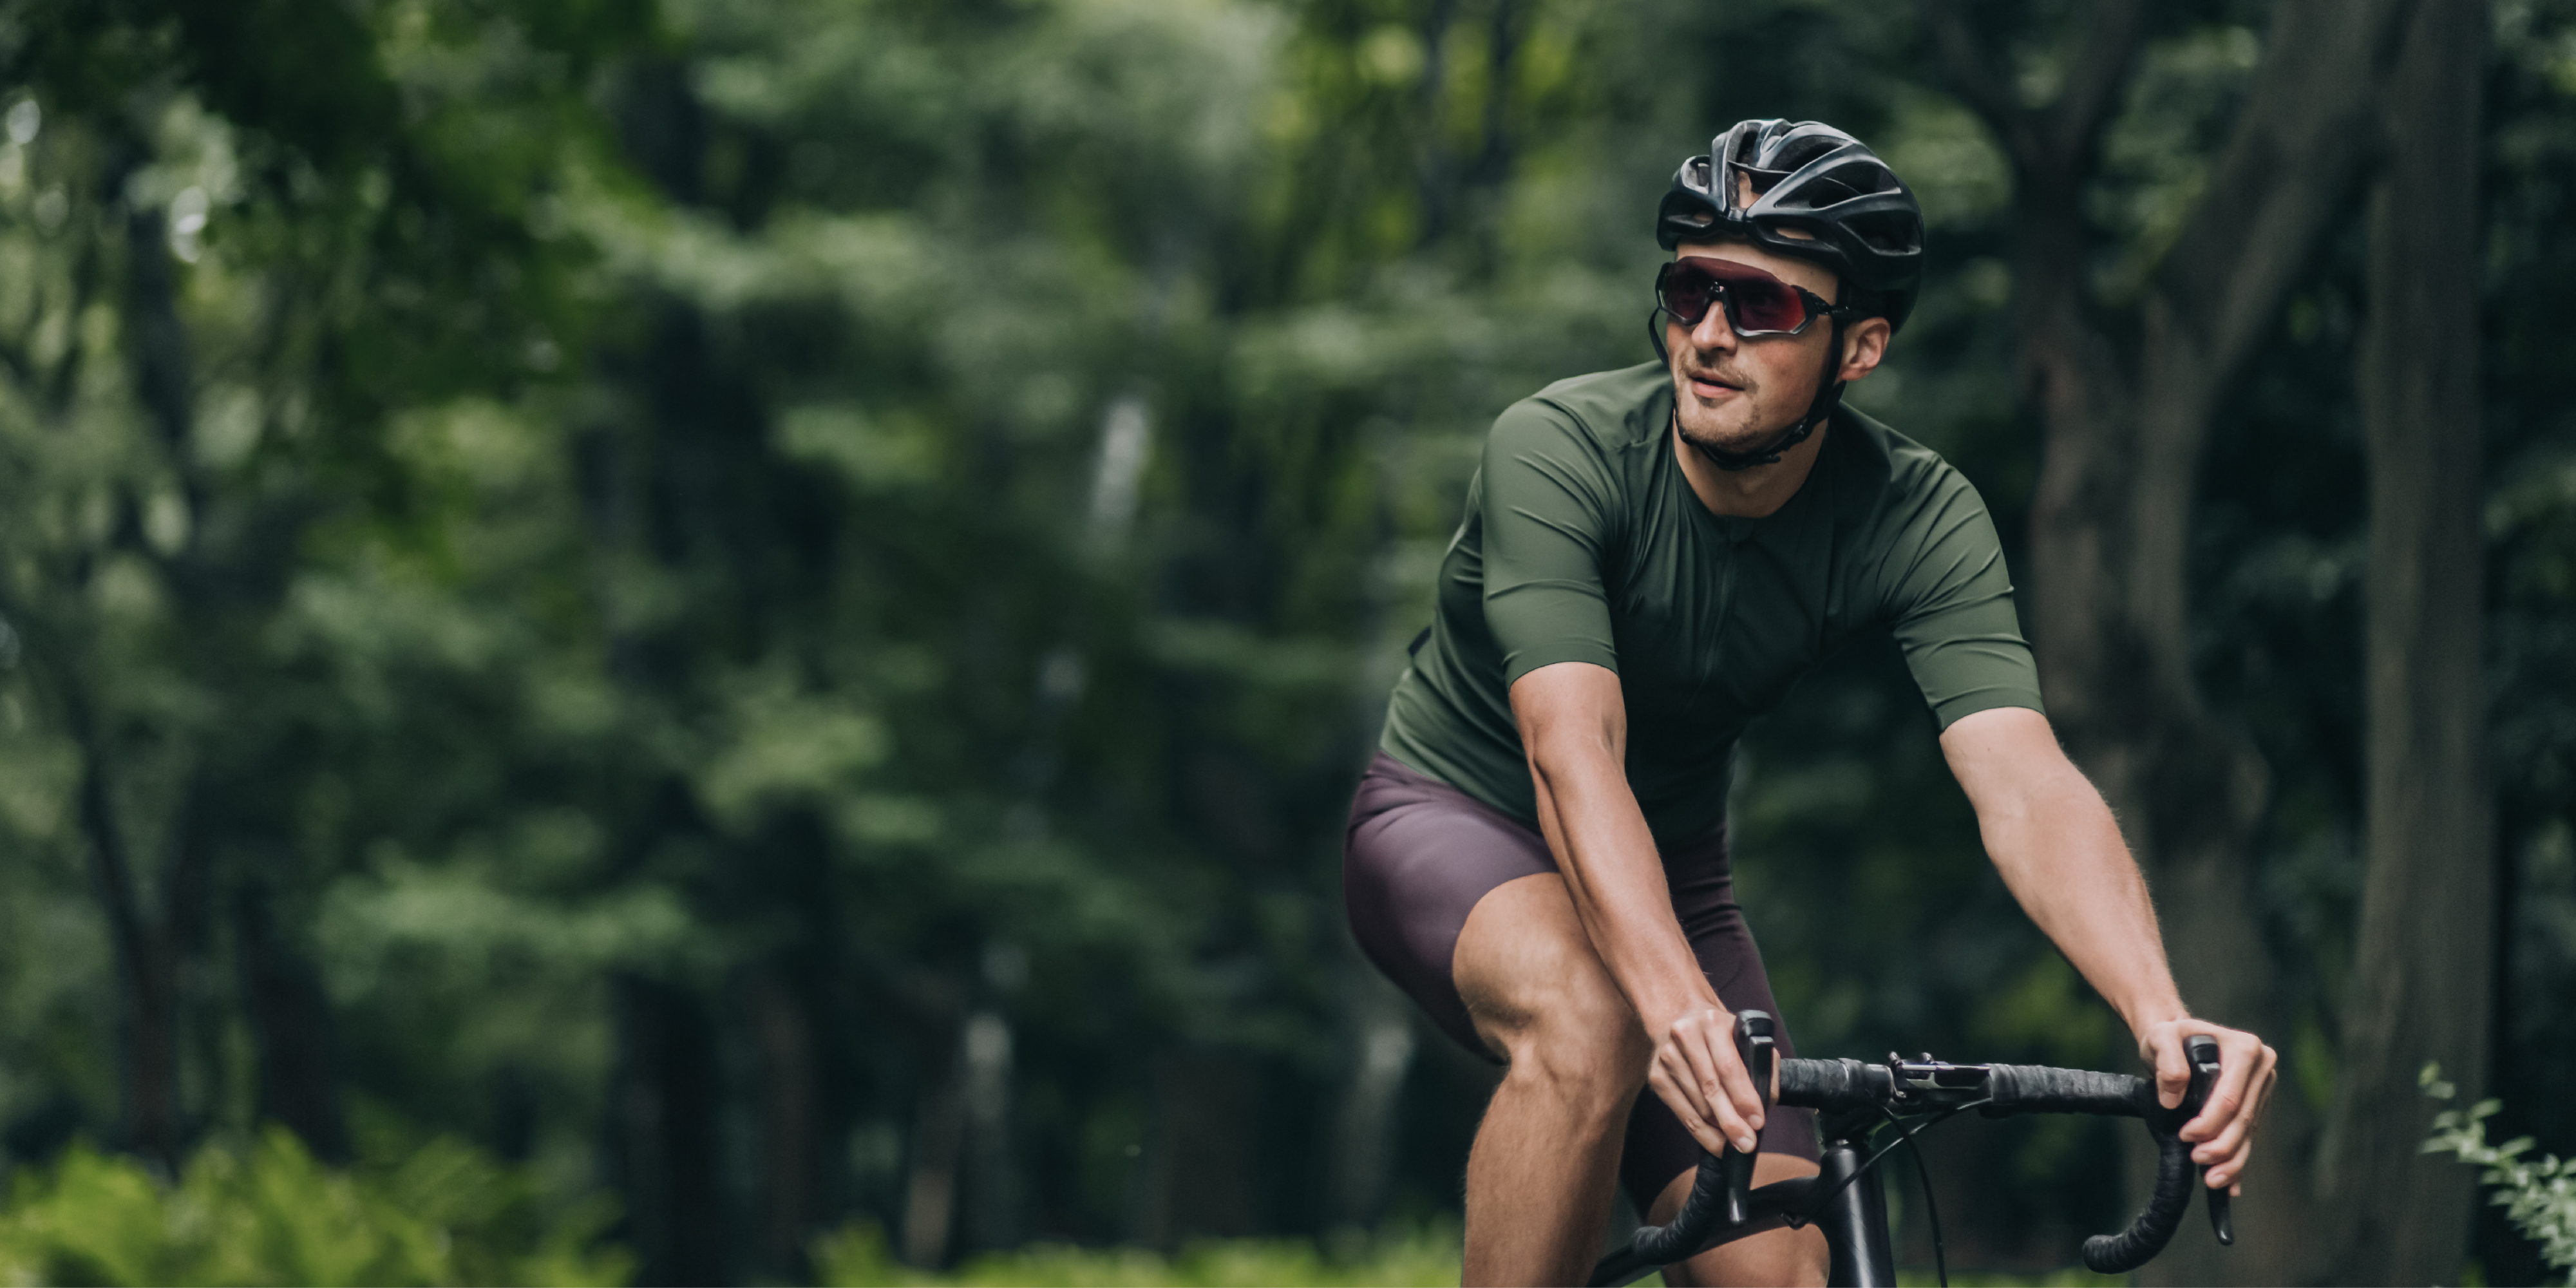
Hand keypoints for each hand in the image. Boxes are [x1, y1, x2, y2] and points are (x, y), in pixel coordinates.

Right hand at [1645, 1005, 1767, 1155]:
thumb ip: (1762, 1064)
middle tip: (1746, 1143)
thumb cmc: (1719, 1034)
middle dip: (1731, 1121)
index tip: (1757, 1122)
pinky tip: (1715, 1138)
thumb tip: (1767, 1103)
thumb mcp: (1744, 1036)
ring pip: (1696, 1105)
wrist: (1679, 1018)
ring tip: (1734, 1142)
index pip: (1729, 1066)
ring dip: (1717, 1129)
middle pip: (1710, 1089)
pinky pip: (1682, 1112)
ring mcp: (1667, 1057)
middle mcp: (1685, 1037)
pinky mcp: (1656, 1076)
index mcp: (1711, 1023)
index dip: (1744, 1097)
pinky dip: (1701, 1130)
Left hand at [2139, 1018, 2277, 1192]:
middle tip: (2197, 1160)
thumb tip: (2173, 1096)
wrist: (2177, 1040)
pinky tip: (2231, 1184)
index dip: (2209, 1122)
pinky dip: (2237, 1161)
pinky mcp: (2255, 1105)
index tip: (2185, 1136)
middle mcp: (2261, 1068)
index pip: (2229, 1097)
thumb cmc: (2170, 1037)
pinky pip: (2247, 1137)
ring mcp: (2261, 1088)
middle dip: (2220, 1146)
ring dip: (2231, 1160)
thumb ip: (2167, 1060)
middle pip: (2242, 1118)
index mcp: (2246, 1048)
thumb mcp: (2161, 1037)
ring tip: (2212, 1180)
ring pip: (2248, 1132)